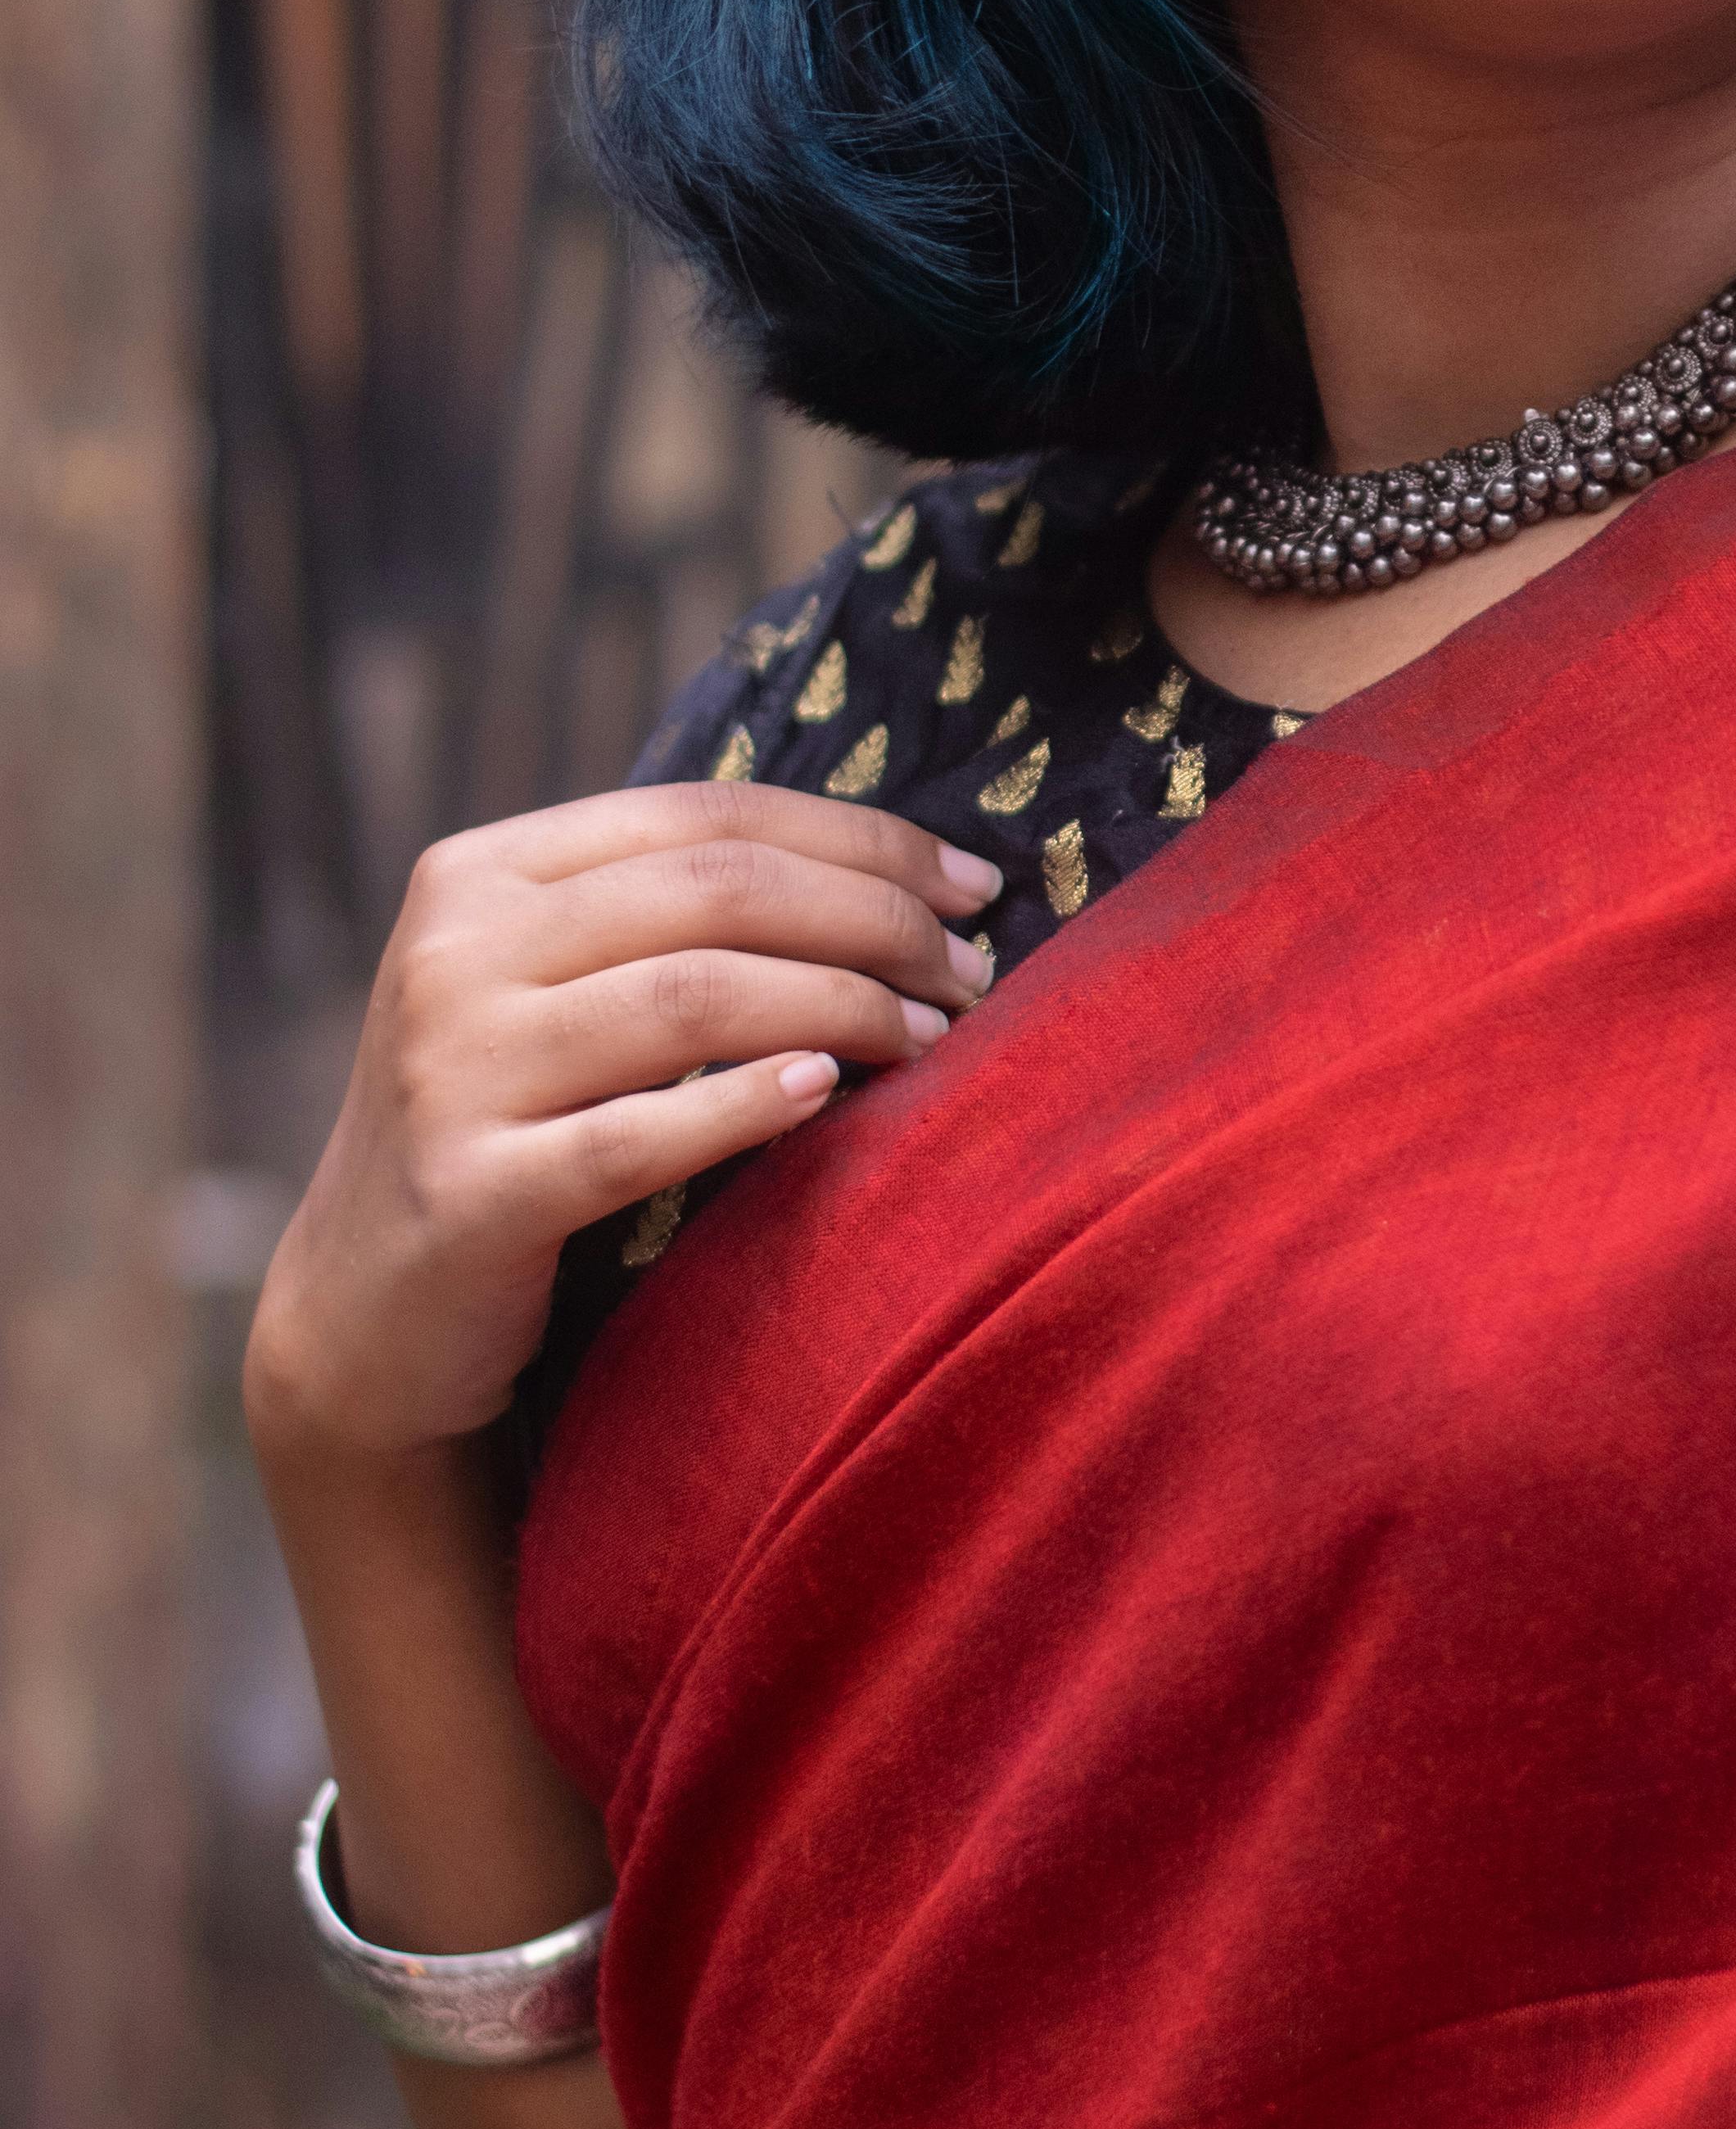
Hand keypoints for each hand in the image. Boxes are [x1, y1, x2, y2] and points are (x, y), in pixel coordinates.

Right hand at [247, 782, 1002, 1462]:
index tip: (976, 882)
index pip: (708, 815)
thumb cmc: (509, 1125)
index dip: (861, 839)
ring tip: (934, 1037)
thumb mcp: (551, 987)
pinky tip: (829, 1095)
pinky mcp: (469, 1194)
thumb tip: (892, 868)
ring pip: (694, 999)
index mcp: (481, 873)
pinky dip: (747, 1105)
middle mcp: (453, 953)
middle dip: (876, 921)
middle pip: (717, 893)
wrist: (366, 1313)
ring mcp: (451, 1072)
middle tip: (973, 973)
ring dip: (844, 1008)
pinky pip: (637, 1138)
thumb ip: (664, 913)